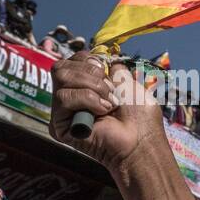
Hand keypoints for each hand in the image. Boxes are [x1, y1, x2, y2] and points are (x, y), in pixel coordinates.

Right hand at [49, 53, 166, 173]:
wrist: (141, 141)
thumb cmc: (140, 117)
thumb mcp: (129, 84)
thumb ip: (113, 69)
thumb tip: (104, 58)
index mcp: (86, 88)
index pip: (73, 61)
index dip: (89, 60)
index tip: (106, 71)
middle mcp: (71, 98)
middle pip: (62, 66)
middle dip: (91, 73)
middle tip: (110, 91)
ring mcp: (63, 112)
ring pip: (61, 77)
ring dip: (93, 87)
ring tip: (109, 104)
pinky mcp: (59, 125)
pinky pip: (63, 97)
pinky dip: (87, 100)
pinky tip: (102, 113)